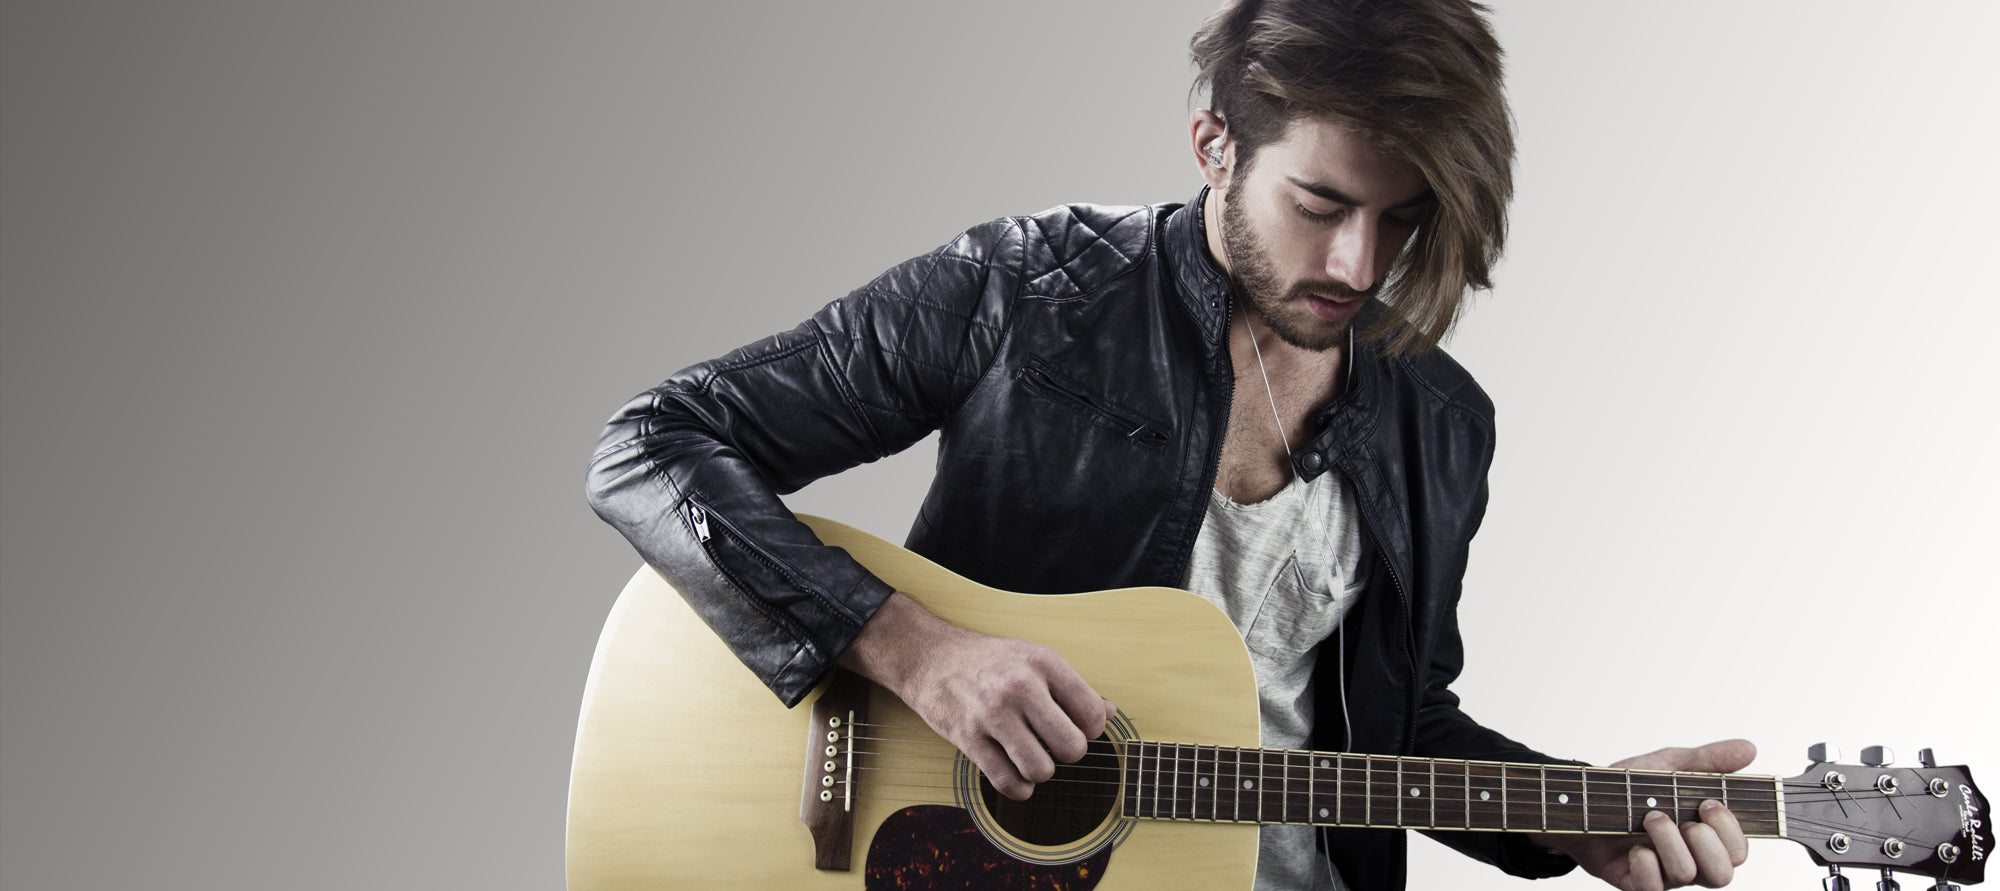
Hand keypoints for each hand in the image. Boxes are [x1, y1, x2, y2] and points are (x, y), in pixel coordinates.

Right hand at [838, 592, 1116, 800]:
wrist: (929, 656)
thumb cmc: (989, 660)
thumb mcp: (1034, 657)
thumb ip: (1073, 686)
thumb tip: (1111, 713)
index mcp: (1044, 662)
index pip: (1093, 714)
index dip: (1091, 729)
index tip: (1074, 725)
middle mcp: (1020, 687)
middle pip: (1072, 748)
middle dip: (1067, 754)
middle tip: (1051, 743)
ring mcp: (992, 714)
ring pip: (1042, 770)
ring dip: (1040, 772)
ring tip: (1031, 757)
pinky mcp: (968, 738)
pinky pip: (1008, 782)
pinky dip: (1019, 787)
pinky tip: (1015, 772)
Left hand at [1537, 739, 1756, 890]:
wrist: (1582, 798)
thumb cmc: (1631, 786)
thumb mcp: (1670, 764)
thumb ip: (1708, 760)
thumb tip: (1750, 749)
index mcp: (1706, 834)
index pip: (1739, 850)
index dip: (1731, 831)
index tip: (1707, 803)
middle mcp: (1691, 859)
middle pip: (1723, 874)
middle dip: (1707, 843)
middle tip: (1686, 817)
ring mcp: (1664, 873)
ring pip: (1688, 875)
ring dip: (1670, 842)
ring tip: (1650, 818)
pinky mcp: (1636, 882)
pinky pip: (1652, 887)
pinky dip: (1645, 864)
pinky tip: (1635, 847)